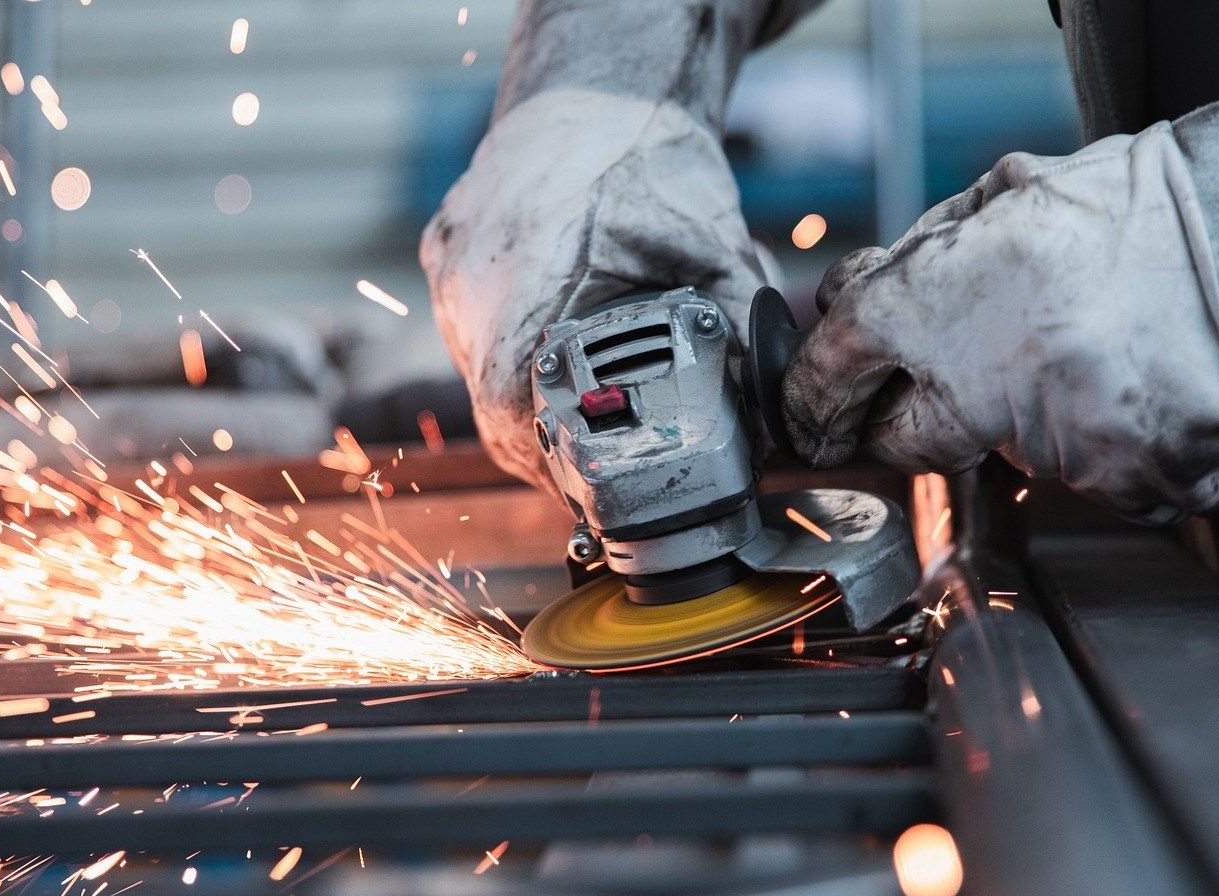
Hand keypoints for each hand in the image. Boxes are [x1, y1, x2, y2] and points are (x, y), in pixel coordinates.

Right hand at [421, 88, 771, 487]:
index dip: (546, 461)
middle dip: (542, 444)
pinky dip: (506, 355)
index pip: (511, 410)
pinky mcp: (443, 252)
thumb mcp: (710, 246)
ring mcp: (450, 265)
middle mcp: (471, 278)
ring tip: (572, 418)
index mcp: (528, 280)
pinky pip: (467, 329)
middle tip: (591, 468)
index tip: (582, 484)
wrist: (596, 87)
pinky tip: (547, 358)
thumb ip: (739, 333)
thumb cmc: (647, 157)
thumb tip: (775, 417)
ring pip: (475, 370)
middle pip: (489, 403)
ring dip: (522, 403)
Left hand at [782, 123, 1218, 522]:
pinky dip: (1100, 445)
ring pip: (1003, 455)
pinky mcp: (1118, 485)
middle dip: (917, 416)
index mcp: (929, 304)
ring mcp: (1050, 444)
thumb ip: (912, 263)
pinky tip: (1129, 388)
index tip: (813, 418)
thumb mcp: (995, 201)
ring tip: (1087, 352)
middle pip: (904, 442)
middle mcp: (977, 384)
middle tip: (969, 373)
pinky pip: (1085, 480)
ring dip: (1027, 418)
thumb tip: (850, 303)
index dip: (812, 399)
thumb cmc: (1129, 212)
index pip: (827, 373)